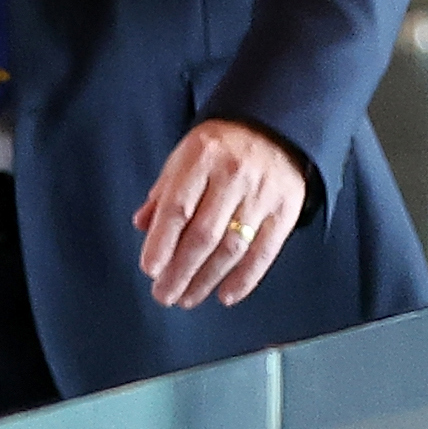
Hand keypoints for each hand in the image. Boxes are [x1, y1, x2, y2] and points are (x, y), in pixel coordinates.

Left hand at [134, 120, 306, 306]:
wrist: (273, 130)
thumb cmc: (219, 147)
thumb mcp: (184, 156)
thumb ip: (164, 191)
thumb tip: (142, 226)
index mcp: (201, 158)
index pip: (177, 207)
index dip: (162, 242)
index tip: (150, 269)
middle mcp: (232, 177)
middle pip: (204, 234)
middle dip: (181, 270)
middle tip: (164, 295)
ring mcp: (261, 196)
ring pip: (232, 247)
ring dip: (207, 279)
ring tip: (187, 298)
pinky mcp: (285, 212)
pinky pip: (264, 252)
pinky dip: (246, 278)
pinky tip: (226, 295)